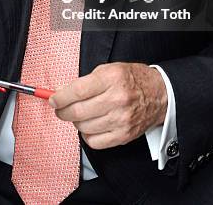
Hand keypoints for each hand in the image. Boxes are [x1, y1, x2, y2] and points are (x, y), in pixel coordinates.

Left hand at [49, 62, 166, 149]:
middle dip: (62, 111)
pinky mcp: (124, 136)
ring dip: (75, 122)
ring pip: (84, 127)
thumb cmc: (132, 79)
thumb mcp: (109, 69)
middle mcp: (117, 99)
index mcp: (112, 78)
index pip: (78, 91)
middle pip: (78, 111)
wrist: (159, 94)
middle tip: (59, 108)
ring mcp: (121, 120)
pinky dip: (87, 134)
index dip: (60, 97)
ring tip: (79, 114)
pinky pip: (94, 142)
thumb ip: (86, 81)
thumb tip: (62, 93)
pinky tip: (90, 125)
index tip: (53, 99)